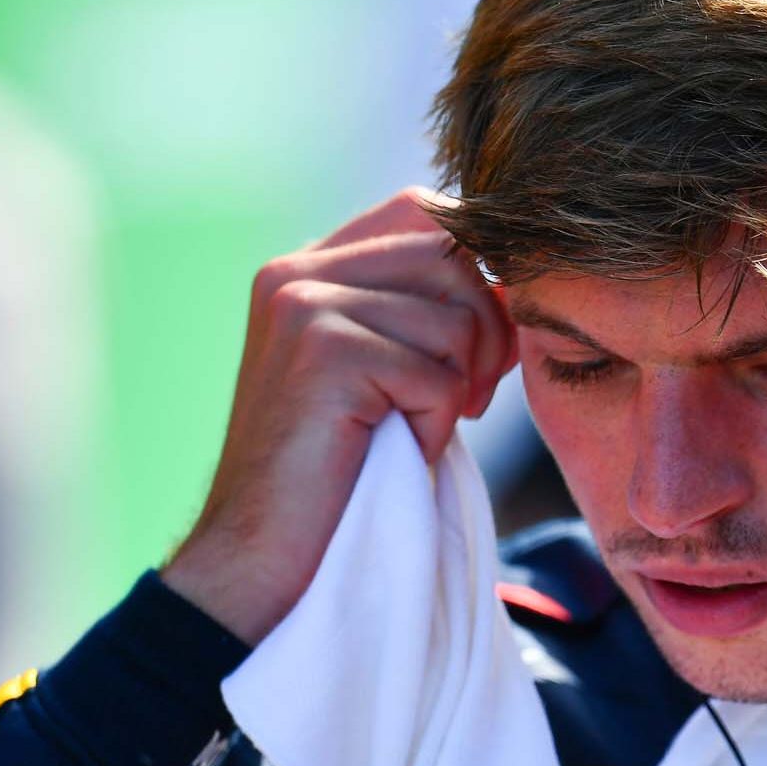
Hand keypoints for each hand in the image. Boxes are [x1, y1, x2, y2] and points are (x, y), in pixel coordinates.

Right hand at [160, 188, 515, 644]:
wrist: (254, 555)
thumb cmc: (331, 472)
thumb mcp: (375, 373)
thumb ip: (419, 313)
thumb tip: (512, 281)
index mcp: (306, 267)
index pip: (423, 211)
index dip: (476, 269)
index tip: (478, 346)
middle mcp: (298, 272)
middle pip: (452, 255)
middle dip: (486, 331)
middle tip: (468, 399)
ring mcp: (306, 307)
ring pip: (455, 319)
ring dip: (459, 388)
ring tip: (418, 428)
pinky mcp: (324, 354)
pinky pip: (438, 376)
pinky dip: (436, 426)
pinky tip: (398, 451)